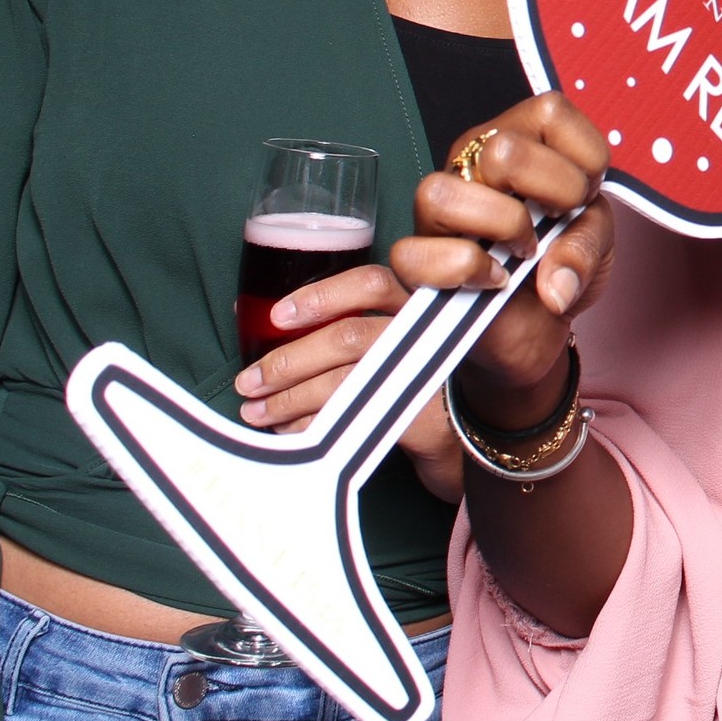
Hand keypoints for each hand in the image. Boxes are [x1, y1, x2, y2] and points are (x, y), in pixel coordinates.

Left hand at [233, 263, 461, 500]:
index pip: (370, 284)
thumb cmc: (419, 380)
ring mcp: (427, 375)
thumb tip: (263, 319)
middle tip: (250, 381)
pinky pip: (355, 420)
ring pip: (344, 380)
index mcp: (414, 303)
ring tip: (259, 412)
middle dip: (289, 361)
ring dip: (290, 398)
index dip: (321, 297)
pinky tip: (293, 432)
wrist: (471, 437)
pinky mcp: (424, 419)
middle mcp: (423, 333)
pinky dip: (314, 426)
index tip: (278, 316)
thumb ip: (349, 325)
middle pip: (347, 337)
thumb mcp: (395, 340)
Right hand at [387, 93, 614, 433]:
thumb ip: (585, 244)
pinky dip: (467, 270)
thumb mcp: (595, 240)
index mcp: (518, 137)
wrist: (543, 322)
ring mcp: (439, 208)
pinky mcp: (416, 258)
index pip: (550, 111)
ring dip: (501, 228)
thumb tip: (553, 282)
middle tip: (556, 220)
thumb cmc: (563, 262)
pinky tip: (496, 279)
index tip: (586, 195)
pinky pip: (416, 255)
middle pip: (501, 151)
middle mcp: (472, 161)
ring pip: (442, 194)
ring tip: (524, 250)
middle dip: (549, 192)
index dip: (583, 160)